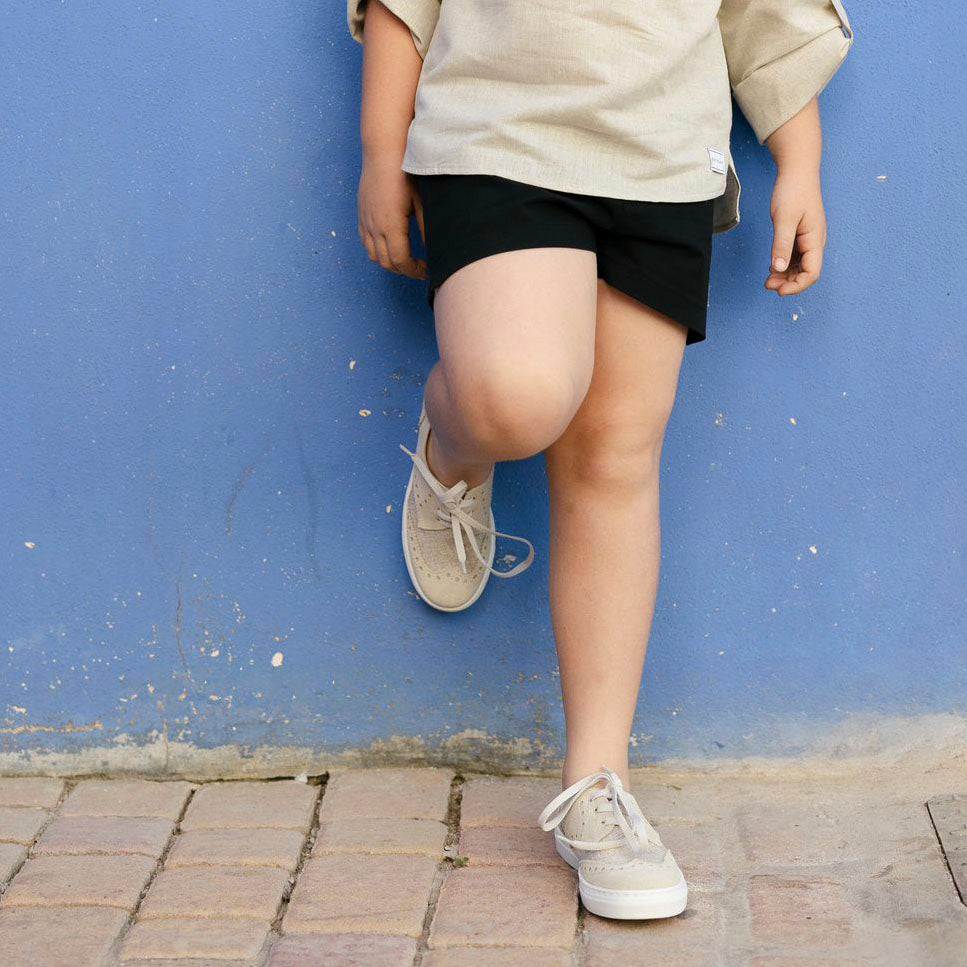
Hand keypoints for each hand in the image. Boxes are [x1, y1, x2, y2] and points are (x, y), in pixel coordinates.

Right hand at [357, 154, 426, 279]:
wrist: (382, 151)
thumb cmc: (405, 172)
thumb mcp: (423, 201)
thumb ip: (427, 228)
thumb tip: (437, 250)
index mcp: (391, 225)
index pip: (400, 261)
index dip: (414, 271)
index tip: (427, 271)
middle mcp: (374, 226)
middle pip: (386, 262)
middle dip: (404, 270)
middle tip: (420, 268)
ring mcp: (366, 221)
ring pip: (373, 255)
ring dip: (389, 262)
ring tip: (406, 260)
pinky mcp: (361, 214)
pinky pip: (365, 242)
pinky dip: (377, 251)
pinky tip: (390, 245)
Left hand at [765, 166, 826, 295]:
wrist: (797, 171)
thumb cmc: (793, 191)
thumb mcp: (784, 219)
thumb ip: (782, 244)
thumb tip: (778, 268)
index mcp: (815, 240)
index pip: (812, 273)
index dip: (797, 286)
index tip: (778, 290)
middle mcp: (814, 242)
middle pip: (806, 273)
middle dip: (788, 283)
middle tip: (767, 284)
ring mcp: (807, 240)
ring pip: (799, 266)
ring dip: (785, 276)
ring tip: (767, 279)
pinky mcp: (800, 236)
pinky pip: (794, 257)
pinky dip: (784, 265)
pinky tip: (771, 267)